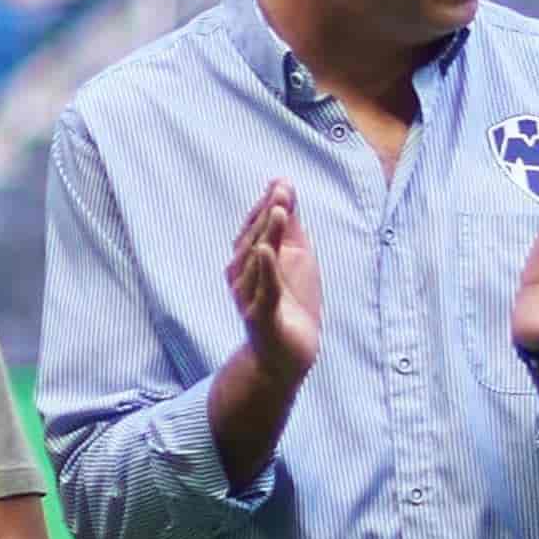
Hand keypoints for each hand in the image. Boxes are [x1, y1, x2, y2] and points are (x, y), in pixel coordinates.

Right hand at [227, 181, 320, 377]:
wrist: (288, 354)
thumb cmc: (290, 302)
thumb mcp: (295, 256)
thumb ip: (289, 224)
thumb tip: (284, 184)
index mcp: (249, 261)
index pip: (255, 228)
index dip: (266, 205)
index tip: (281, 183)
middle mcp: (242, 277)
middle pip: (252, 240)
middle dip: (266, 215)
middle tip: (281, 192)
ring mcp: (249, 298)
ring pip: (256, 263)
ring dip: (267, 235)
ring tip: (278, 211)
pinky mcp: (260, 318)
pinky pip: (262, 292)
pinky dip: (265, 272)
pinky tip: (267, 252)